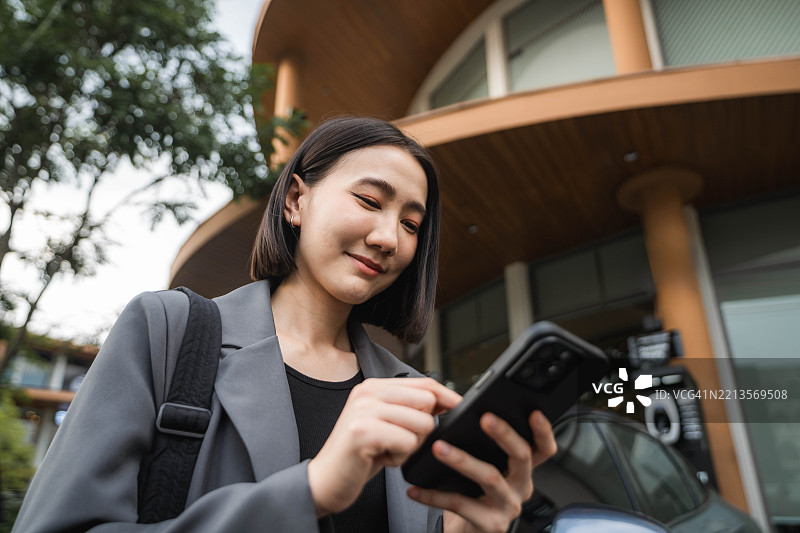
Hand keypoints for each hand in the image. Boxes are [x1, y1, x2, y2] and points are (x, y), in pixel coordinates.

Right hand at [307, 377, 460, 516]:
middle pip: (428, 402)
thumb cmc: (361, 454)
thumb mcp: (387, 424)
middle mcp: (368, 392)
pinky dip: (399, 458)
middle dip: (423, 429)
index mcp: (375, 387)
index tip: (460, 409)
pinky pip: (408, 442)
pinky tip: (379, 458)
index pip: (426, 383)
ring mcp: (363, 410)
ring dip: (410, 446)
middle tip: (398, 441)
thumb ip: (410, 408)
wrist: (325, 480)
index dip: (448, 398)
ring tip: (386, 450)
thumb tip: (447, 400)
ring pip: (422, 424)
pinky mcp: (362, 431)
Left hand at [407, 410, 556, 532]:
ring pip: (490, 477)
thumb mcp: (488, 468)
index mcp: (522, 470)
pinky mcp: (490, 524)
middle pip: (521, 457)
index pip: (543, 448)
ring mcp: (507, 506)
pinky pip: (460, 504)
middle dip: (504, 434)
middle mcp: (521, 487)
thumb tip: (464, 413)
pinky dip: (434, 495)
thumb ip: (486, 447)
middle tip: (485, 418)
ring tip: (439, 447)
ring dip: (462, 459)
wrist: (469, 532)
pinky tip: (416, 489)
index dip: (543, 430)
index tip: (533, 412)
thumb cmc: (477, 494)